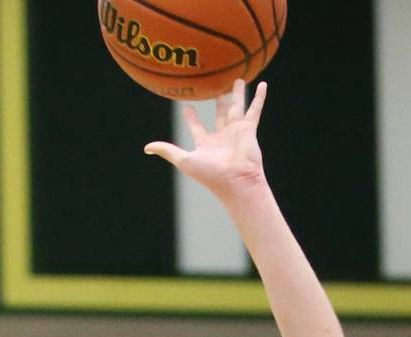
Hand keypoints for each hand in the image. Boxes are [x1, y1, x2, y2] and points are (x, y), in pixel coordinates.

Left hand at [144, 80, 268, 203]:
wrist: (235, 181)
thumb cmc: (210, 174)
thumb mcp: (184, 160)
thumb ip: (167, 151)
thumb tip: (146, 148)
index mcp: (206, 144)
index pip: (197, 127)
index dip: (191, 117)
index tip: (186, 106)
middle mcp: (221, 137)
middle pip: (218, 115)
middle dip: (217, 102)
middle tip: (215, 88)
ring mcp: (236, 132)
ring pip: (237, 108)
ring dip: (237, 94)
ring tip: (238, 80)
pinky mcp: (249, 129)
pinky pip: (255, 109)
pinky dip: (260, 98)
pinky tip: (264, 84)